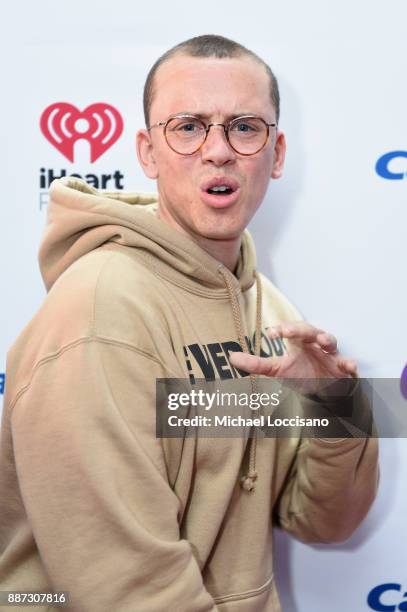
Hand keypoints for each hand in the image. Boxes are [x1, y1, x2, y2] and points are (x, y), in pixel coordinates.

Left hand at [229, 322, 357, 393]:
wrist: (324, 393)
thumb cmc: (301, 375)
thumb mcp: (277, 370)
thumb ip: (256, 364)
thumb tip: (231, 357)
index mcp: (299, 342)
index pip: (290, 330)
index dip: (282, 329)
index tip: (271, 333)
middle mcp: (315, 345)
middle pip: (309, 330)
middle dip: (300, 329)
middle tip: (288, 330)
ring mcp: (330, 356)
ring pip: (331, 342)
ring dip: (327, 339)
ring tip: (321, 340)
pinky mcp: (343, 369)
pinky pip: (348, 364)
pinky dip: (350, 364)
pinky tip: (351, 365)